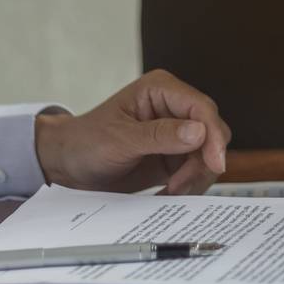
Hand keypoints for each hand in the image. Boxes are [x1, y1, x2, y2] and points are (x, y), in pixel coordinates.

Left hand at [34, 70, 230, 194]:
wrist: (69, 166)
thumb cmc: (86, 142)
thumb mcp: (120, 140)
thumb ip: (159, 136)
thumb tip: (199, 132)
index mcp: (161, 90)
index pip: (201, 108)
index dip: (213, 135)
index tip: (214, 163)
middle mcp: (173, 108)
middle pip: (212, 132)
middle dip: (202, 161)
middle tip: (181, 184)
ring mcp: (176, 133)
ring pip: (208, 155)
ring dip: (194, 177)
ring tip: (170, 191)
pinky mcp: (175, 155)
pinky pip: (196, 171)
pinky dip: (188, 186)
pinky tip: (168, 193)